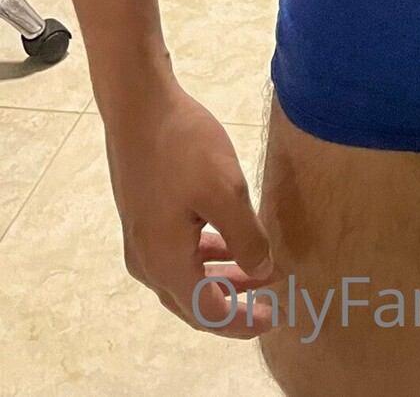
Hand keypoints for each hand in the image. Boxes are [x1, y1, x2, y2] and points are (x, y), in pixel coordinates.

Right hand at [105, 82, 277, 337]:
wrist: (138, 105)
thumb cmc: (183, 146)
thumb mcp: (226, 192)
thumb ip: (247, 238)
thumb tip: (264, 272)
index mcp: (167, 263)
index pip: (208, 312)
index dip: (242, 321)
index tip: (274, 316)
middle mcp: (147, 261)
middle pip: (193, 302)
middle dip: (234, 303)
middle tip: (270, 301)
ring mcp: (140, 239)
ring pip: (184, 276)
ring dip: (221, 277)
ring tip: (259, 269)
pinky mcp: (142, 217)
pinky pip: (176, 254)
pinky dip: (205, 256)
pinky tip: (227, 238)